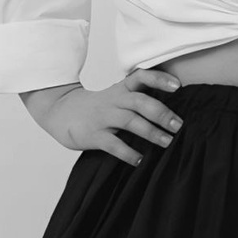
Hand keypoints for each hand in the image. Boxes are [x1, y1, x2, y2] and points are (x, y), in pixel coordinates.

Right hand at [26, 69, 183, 167]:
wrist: (59, 112)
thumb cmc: (97, 107)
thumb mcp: (116, 95)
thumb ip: (138, 99)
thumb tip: (172, 111)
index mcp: (120, 89)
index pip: (140, 77)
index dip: (159, 79)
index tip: (178, 86)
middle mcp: (113, 101)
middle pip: (139, 102)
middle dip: (161, 113)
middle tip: (178, 125)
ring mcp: (102, 118)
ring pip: (129, 121)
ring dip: (150, 132)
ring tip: (167, 142)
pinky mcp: (93, 136)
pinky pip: (113, 144)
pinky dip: (128, 153)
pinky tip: (139, 160)